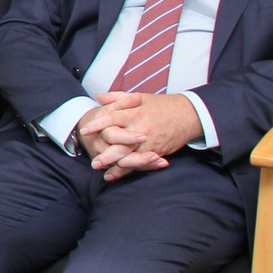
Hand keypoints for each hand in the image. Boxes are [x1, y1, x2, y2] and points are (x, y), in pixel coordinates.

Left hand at [79, 91, 200, 179]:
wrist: (188, 115)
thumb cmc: (162, 105)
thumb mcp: (140, 97)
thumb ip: (117, 98)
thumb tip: (98, 97)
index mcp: (134, 113)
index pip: (112, 118)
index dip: (97, 124)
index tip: (85, 130)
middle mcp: (140, 128)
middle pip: (119, 142)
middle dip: (106, 153)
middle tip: (94, 162)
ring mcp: (149, 142)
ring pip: (129, 156)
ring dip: (115, 166)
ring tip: (103, 172)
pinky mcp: (157, 151)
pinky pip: (140, 163)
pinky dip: (128, 170)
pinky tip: (117, 175)